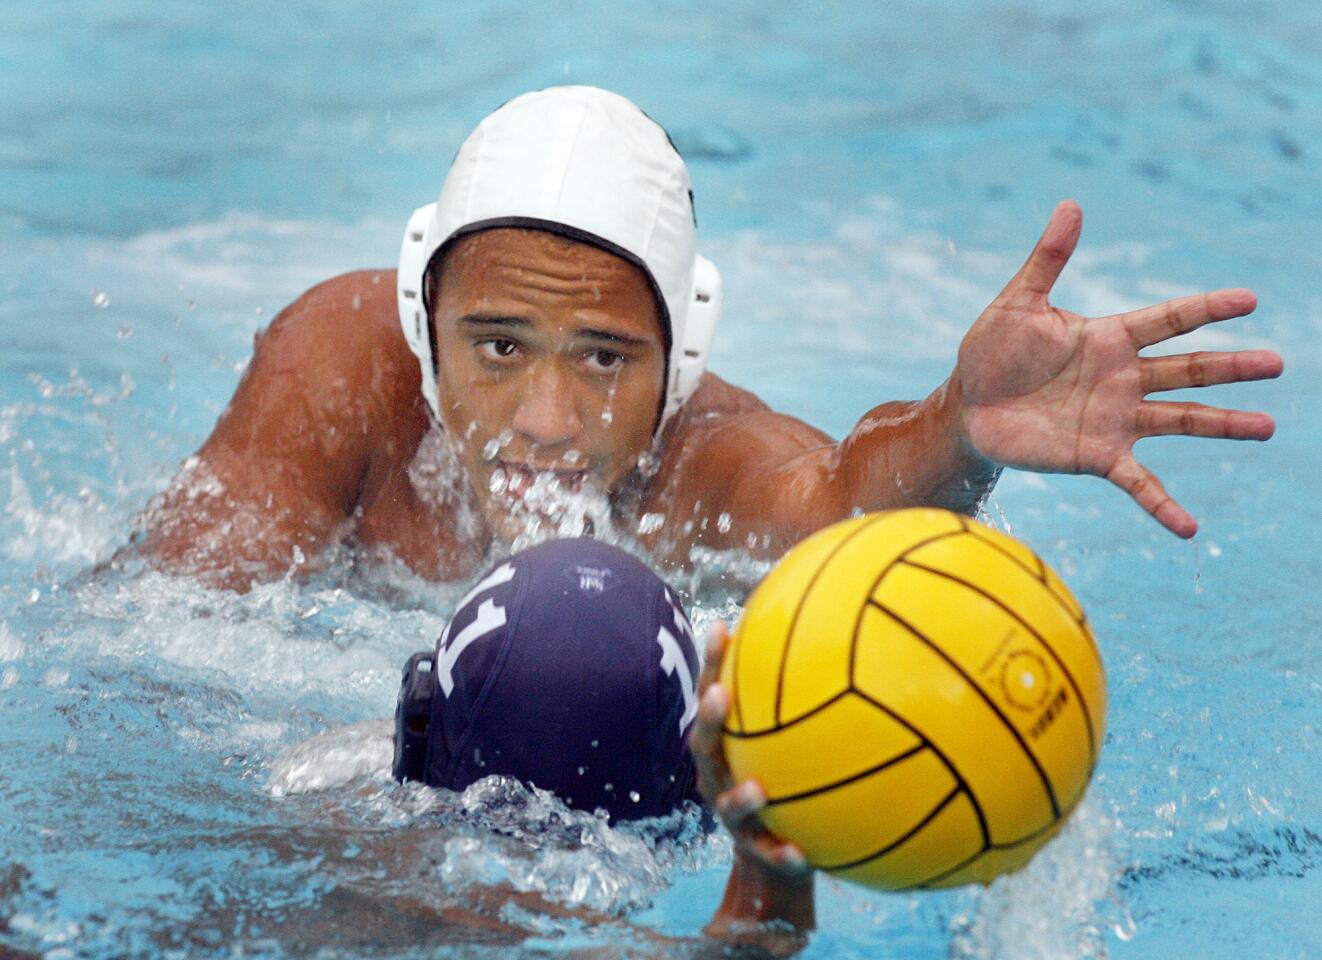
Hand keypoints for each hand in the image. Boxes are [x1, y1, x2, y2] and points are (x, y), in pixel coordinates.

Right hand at [690, 623, 814, 939]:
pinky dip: (782, 855)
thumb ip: (802, 701)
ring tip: (758, 790)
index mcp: (725, 748)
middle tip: (720, 695)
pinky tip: (800, 853)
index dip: (712, 664)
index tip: (720, 627)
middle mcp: (720, 778)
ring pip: (728, 806)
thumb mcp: (790, 745)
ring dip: (740, 798)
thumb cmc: (787, 785)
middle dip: (710, 720)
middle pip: (705, 748)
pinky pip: (768, 855)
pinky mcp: (758, 853)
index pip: (714, 698)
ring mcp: (735, 818)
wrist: (775, 863)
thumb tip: (839, 634)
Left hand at [956, 200, 1282, 537]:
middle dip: (1230, 367)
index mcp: (1108, 337)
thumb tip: (1070, 205)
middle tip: (1276, 362)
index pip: (1168, 319)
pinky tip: (1188, 528)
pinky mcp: (1098, 456)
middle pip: (1188, 370)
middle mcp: (1123, 378)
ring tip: (1266, 428)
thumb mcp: (1016, 304)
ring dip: (1222, 425)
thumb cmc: (990, 352)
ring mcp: (1116, 419)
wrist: (967, 407)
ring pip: (1180, 421)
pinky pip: (1138, 482)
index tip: (1249, 300)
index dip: (1206, 308)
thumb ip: (1047, 260)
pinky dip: (1163, 504)